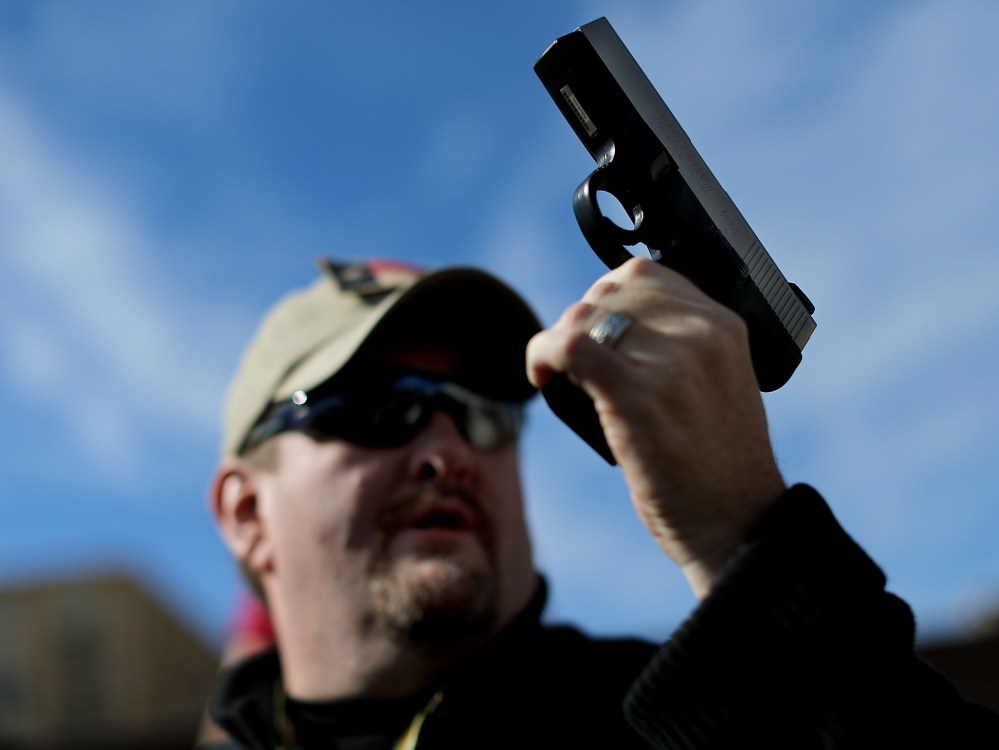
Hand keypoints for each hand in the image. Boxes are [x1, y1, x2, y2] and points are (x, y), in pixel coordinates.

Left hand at [526, 257, 785, 596]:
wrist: (739, 524)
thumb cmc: (719, 466)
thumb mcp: (716, 384)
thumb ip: (678, 347)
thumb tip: (607, 324)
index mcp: (723, 325)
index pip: (645, 275)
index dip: (603, 298)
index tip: (593, 333)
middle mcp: (702, 333)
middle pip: (608, 291)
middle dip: (577, 321)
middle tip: (571, 363)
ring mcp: (673, 363)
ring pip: (583, 315)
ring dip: (557, 341)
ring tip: (558, 375)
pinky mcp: (639, 397)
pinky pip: (570, 347)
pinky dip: (542, 354)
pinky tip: (541, 377)